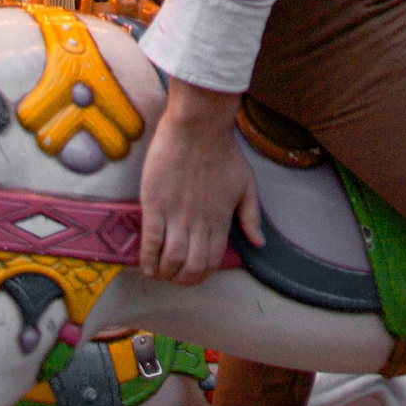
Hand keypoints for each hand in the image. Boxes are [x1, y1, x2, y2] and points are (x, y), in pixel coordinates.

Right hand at [139, 79, 260, 284]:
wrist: (198, 126)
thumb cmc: (222, 150)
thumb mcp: (246, 183)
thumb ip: (252, 216)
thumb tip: (259, 242)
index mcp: (220, 219)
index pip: (212, 260)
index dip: (201, 274)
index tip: (191, 274)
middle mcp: (199, 223)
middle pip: (191, 267)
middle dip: (182, 279)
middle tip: (174, 278)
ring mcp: (176, 214)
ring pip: (171, 259)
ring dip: (165, 272)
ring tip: (159, 272)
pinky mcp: (155, 204)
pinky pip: (151, 241)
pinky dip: (148, 258)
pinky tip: (146, 264)